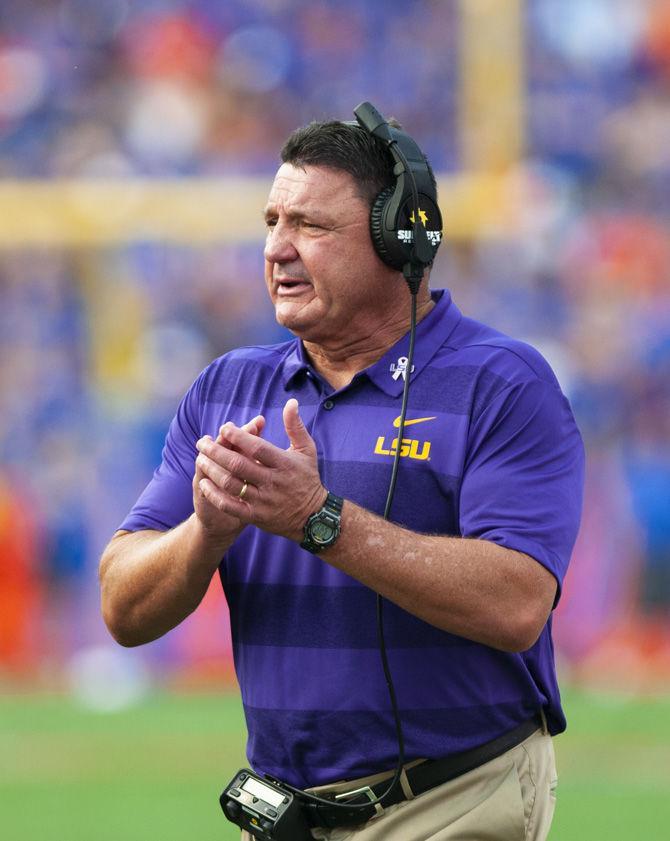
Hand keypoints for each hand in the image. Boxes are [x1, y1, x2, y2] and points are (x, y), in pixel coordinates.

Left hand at [195, 398, 326, 541]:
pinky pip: (230, 506)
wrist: (313, 517)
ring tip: (200, 460)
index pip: (257, 448)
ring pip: (231, 485)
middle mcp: (273, 482)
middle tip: (202, 442)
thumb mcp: (307, 450)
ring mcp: (264, 501)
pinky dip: (214, 495)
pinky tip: (204, 483)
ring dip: (212, 471)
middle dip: (216, 452)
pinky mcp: (256, 516)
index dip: (238, 437)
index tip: (224, 428)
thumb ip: (295, 426)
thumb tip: (291, 402)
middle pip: (238, 465)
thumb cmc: (307, 478)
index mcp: (284, 463)